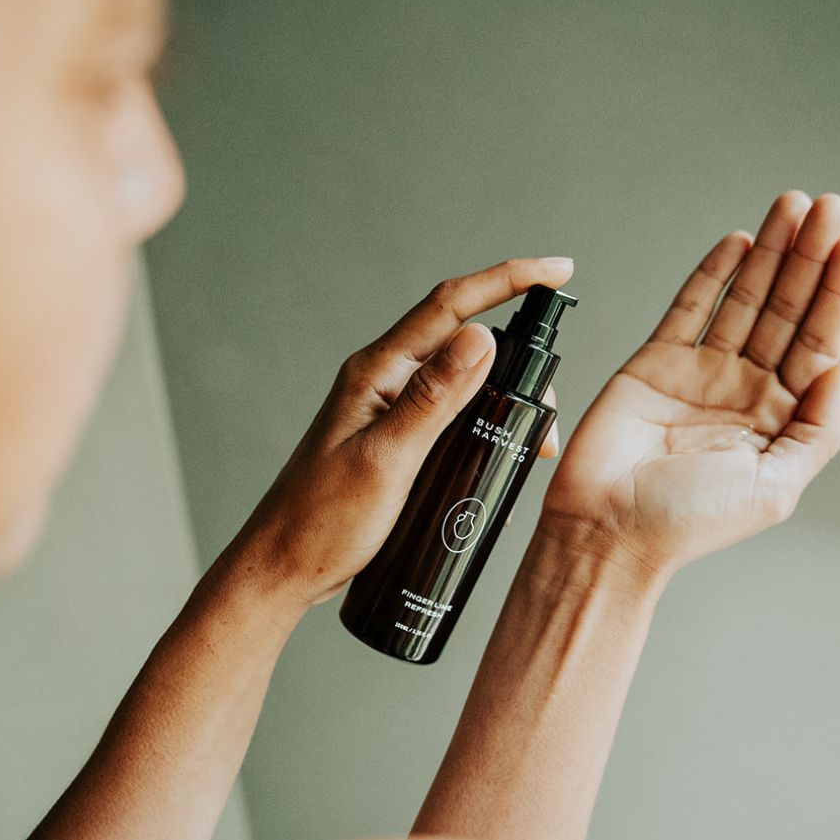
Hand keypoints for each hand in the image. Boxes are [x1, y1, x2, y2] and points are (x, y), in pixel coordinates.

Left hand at [210, 257, 573, 612]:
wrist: (282, 570)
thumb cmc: (319, 522)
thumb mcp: (386, 461)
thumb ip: (433, 399)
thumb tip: (480, 337)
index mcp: (377, 372)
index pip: (450, 305)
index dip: (508, 279)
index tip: (557, 269)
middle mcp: (384, 380)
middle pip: (466, 342)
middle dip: (518, 362)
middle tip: (549, 411)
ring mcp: (389, 409)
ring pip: (463, 381)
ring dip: (503, 399)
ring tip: (530, 444)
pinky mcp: (396, 438)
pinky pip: (451, 414)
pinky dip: (483, 426)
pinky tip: (496, 459)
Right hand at [542, 192, 839, 577]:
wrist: (607, 527)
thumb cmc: (683, 523)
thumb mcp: (774, 488)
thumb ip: (816, 429)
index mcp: (777, 419)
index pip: (818, 343)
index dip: (837, 293)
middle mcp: (744, 389)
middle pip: (785, 308)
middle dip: (807, 256)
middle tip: (827, 208)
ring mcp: (701, 371)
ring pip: (743, 297)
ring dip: (769, 251)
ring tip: (792, 208)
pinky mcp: (656, 360)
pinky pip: (690, 306)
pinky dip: (712, 273)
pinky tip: (738, 243)